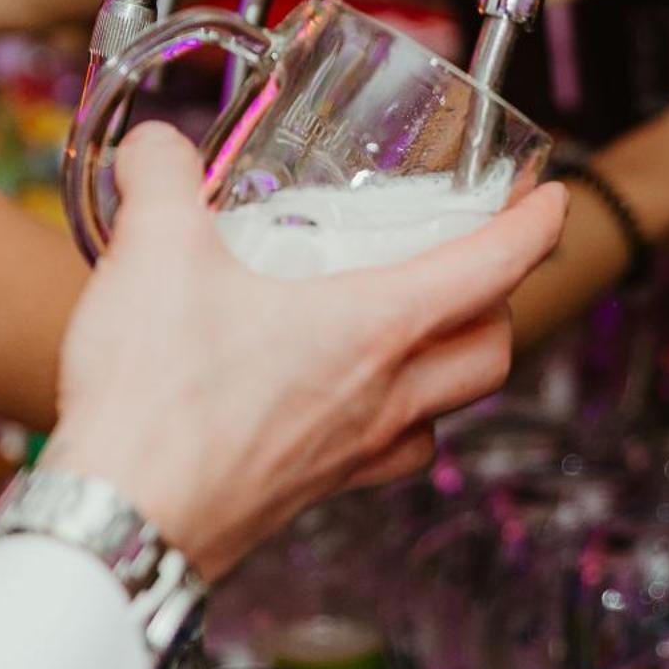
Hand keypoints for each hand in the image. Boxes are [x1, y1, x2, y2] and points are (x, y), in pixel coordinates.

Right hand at [41, 123, 564, 577]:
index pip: (493, 269)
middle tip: (480, 261)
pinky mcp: (313, 492)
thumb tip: (156, 145)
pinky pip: (390, 455)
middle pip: (492, 350)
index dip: (534, 226)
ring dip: (456, 366)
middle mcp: (384, 397)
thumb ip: (160, 178)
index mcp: (375, 329)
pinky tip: (353, 400)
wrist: (117, 523)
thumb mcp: (154, 252)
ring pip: (449, 409)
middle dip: (503, 301)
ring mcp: (353, 453)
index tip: (552, 200)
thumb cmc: (155, 399)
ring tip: (425, 329)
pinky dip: (398, 422)